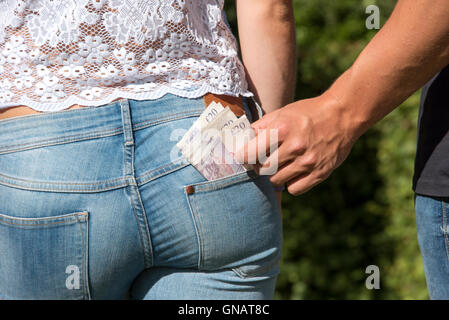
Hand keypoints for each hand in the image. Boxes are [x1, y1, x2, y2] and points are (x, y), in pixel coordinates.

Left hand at [236, 94, 357, 195]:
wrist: (343, 115)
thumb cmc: (308, 113)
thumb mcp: (283, 113)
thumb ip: (261, 127)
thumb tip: (242, 141)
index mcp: (282, 129)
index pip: (251, 153)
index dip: (243, 157)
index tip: (243, 157)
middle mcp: (295, 147)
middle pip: (263, 169)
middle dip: (259, 166)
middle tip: (263, 160)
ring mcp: (308, 162)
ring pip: (276, 181)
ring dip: (274, 175)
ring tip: (281, 164)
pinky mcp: (320, 173)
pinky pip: (294, 189)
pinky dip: (291, 183)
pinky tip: (294, 172)